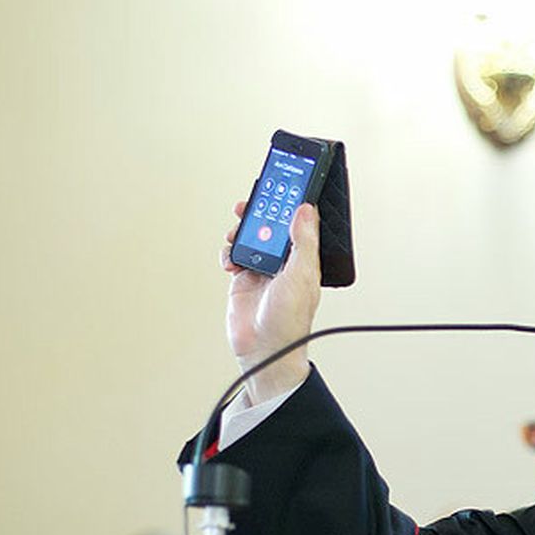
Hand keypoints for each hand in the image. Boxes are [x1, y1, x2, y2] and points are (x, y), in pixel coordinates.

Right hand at [222, 201, 320, 401]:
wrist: (264, 350)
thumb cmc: (290, 320)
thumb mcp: (301, 276)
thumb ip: (303, 242)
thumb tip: (305, 210)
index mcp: (304, 259)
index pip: (300, 223)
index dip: (292, 204)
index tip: (284, 184)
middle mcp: (284, 262)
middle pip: (271, 226)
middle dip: (260, 212)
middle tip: (251, 202)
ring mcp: (262, 269)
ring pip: (250, 237)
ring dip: (241, 231)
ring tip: (237, 231)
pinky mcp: (242, 279)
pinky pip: (233, 255)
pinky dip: (228, 252)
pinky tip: (230, 259)